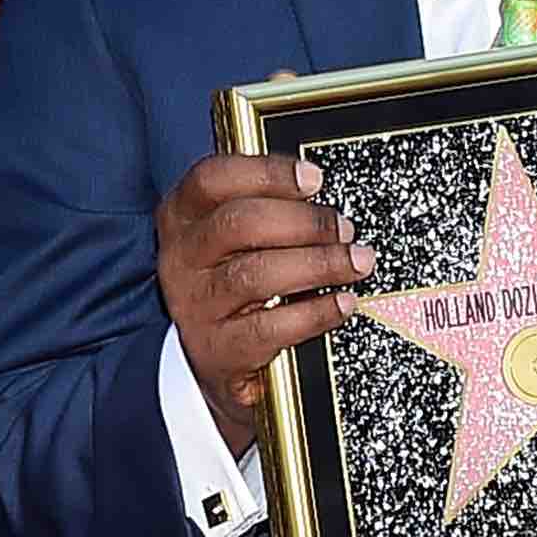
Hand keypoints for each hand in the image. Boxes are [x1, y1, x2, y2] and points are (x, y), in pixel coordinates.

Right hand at [158, 147, 369, 454]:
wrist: (216, 364)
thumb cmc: (234, 288)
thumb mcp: (233, 241)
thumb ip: (263, 206)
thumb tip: (315, 187)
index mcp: (181, 220)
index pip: (212, 180)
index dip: (266, 173)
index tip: (313, 178)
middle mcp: (181, 260)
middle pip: (238, 223)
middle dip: (304, 222)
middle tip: (344, 229)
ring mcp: (195, 306)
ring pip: (256, 274)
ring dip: (318, 264)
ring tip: (356, 262)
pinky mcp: (218, 350)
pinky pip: (271, 327)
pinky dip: (316, 312)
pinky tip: (342, 303)